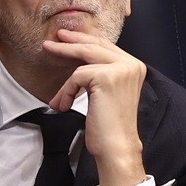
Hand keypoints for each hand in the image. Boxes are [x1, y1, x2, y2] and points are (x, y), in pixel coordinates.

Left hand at [44, 28, 147, 185]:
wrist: (116, 146)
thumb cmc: (110, 125)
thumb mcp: (107, 92)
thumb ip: (101, 72)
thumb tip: (76, 54)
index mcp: (135, 67)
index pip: (106, 46)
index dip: (84, 40)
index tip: (65, 38)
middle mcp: (131, 65)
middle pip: (94, 45)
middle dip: (69, 43)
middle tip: (50, 43)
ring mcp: (121, 70)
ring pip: (83, 58)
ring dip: (65, 76)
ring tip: (55, 88)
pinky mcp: (107, 77)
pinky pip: (76, 76)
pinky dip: (66, 91)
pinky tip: (64, 106)